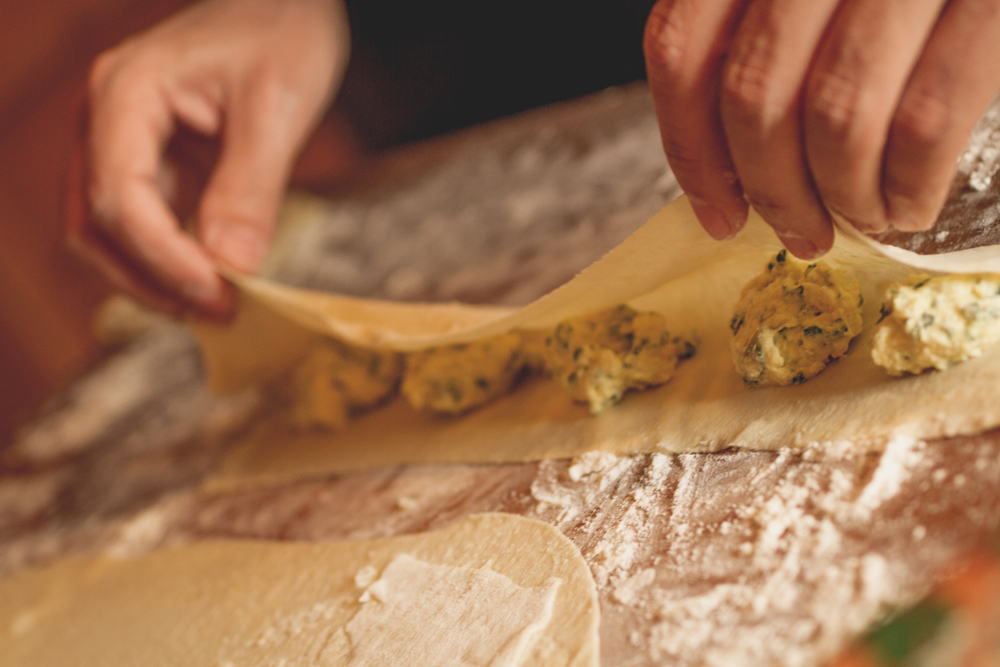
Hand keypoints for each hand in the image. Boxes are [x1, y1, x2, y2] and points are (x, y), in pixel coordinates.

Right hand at [68, 0, 349, 318]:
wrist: (286, 3)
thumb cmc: (281, 31)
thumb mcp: (276, 108)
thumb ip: (249, 187)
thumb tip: (231, 265)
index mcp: (126, 92)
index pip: (119, 194)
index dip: (162, 255)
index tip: (216, 293)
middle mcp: (108, 120)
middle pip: (96, 224)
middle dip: (149, 278)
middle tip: (216, 313)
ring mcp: (125, 143)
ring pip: (109, 232)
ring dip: (154, 278)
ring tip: (216, 308)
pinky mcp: (153, 163)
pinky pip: (145, 224)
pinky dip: (171, 260)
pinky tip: (215, 283)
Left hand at [644, 0, 999, 257]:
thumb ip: (765, 39)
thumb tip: (733, 163)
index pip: (681, 47)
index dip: (690, 149)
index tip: (718, 212)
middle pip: (754, 94)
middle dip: (773, 191)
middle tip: (800, 231)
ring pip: (835, 115)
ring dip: (843, 196)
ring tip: (860, 217)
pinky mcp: (987, 1)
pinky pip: (925, 117)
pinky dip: (909, 184)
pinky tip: (909, 203)